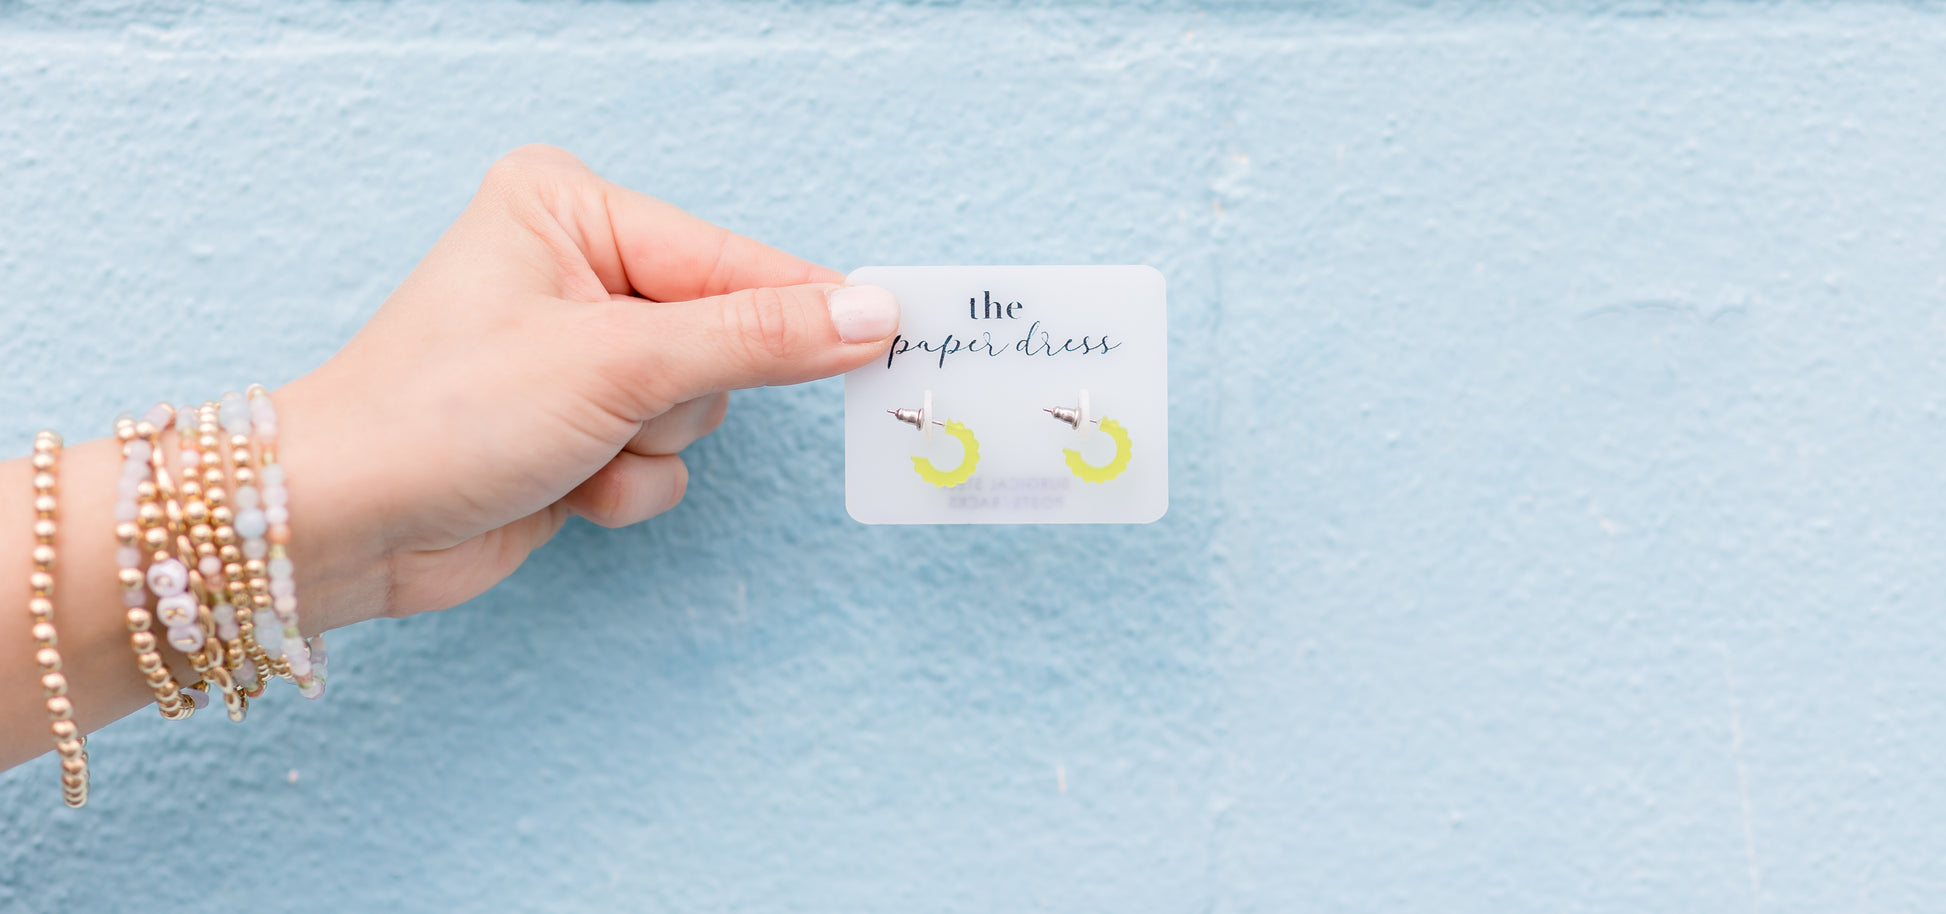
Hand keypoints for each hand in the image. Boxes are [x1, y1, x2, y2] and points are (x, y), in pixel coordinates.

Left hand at [274, 145, 899, 628]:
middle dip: (678, 393)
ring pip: (699, 408)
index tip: (888, 333)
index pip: (730, 259)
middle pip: (722, 335)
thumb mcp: (619, 362)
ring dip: (648, 445)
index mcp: (570, 209)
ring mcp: (579, 351)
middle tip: (621, 404)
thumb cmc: (444, 413)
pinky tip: (559, 483)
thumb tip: (871, 316)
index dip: (801, 308)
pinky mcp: (578, 425)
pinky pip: (664, 457)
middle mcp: (575, 267)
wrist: (344, 527)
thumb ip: (756, 339)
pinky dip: (624, 483)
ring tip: (570, 444)